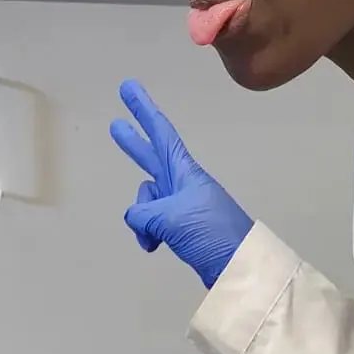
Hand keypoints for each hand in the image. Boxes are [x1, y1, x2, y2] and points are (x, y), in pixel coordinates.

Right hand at [110, 79, 253, 289]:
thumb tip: (137, 220)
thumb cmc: (210, 232)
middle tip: (115, 124)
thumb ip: (144, 213)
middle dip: (133, 143)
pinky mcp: (180, 227)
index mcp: (184, 171)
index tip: (129, 87)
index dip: (143, 109)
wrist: (238, 266)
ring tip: (152, 236)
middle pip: (150, 156)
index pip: (160, 132)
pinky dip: (147, 233)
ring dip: (143, 216)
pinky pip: (152, 222)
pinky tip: (154, 246)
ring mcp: (180, 205)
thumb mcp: (171, 217)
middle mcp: (181, 182)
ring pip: (147, 200)